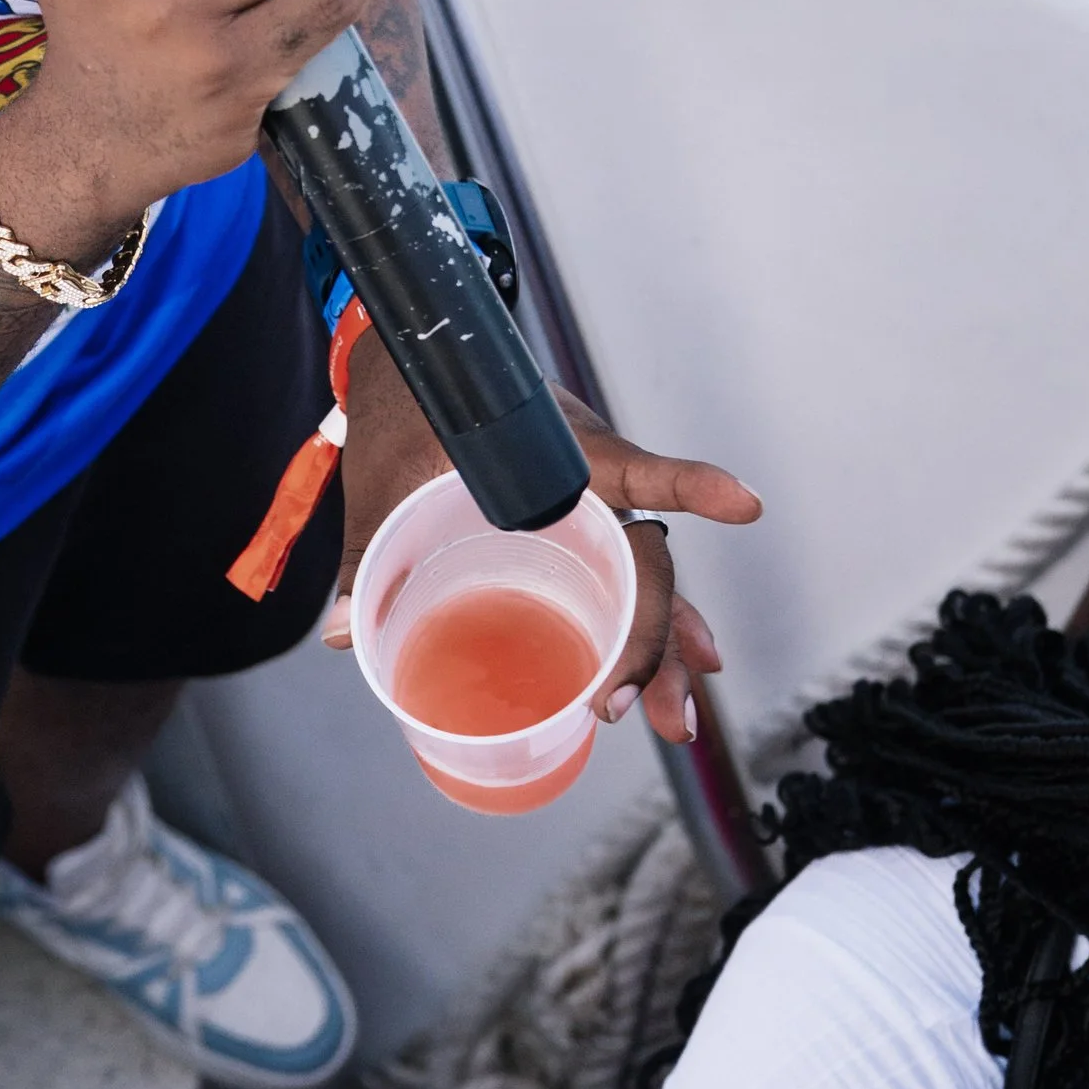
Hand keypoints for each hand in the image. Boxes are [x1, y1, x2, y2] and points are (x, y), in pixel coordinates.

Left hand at [325, 334, 760, 742]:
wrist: (410, 366)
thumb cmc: (404, 414)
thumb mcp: (382, 482)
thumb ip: (367, 554)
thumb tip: (345, 632)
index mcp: (550, 453)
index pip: (633, 470)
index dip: (688, 485)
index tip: (743, 505)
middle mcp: (588, 480)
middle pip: (646, 564)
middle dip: (660, 643)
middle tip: (658, 715)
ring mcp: (590, 504)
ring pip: (643, 581)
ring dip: (662, 650)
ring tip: (673, 722)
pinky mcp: (578, 522)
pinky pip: (623, 577)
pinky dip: (644, 625)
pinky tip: (668, 670)